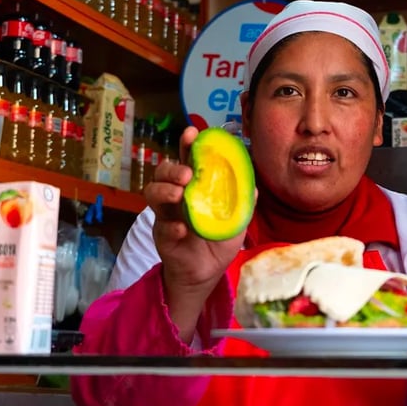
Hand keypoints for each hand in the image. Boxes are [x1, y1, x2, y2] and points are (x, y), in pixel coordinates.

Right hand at [144, 126, 252, 340]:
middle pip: (163, 172)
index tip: (192, 133)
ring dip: (165, 190)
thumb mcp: (236, 219)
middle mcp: (176, 196)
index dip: (187, 145)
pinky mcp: (162, 236)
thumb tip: (254, 186)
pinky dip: (170, 225)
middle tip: (187, 173)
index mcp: (195, 186)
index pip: (187, 159)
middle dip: (172, 167)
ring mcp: (166, 214)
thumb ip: (242, 201)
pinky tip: (181, 228)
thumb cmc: (219, 239)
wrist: (207, 272)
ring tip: (180, 195)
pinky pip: (161, 226)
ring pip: (152, 193)